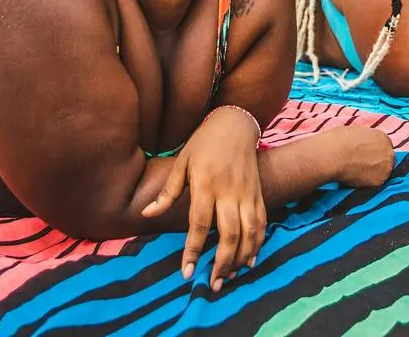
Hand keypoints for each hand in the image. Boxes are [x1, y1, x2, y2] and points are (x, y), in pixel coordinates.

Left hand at [141, 106, 263, 290]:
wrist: (236, 124)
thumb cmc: (204, 143)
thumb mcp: (181, 162)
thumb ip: (167, 192)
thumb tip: (146, 214)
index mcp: (206, 184)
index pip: (199, 225)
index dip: (193, 250)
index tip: (187, 272)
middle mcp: (229, 192)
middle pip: (229, 234)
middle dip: (222, 263)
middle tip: (213, 284)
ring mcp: (247, 193)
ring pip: (250, 233)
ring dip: (242, 258)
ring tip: (230, 276)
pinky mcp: (258, 194)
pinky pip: (261, 223)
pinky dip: (258, 244)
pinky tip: (250, 260)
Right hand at [331, 125, 394, 186]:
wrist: (332, 156)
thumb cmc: (338, 141)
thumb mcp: (355, 132)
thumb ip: (365, 139)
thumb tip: (362, 144)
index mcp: (382, 137)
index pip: (383, 146)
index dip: (374, 151)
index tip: (365, 155)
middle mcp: (388, 152)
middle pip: (386, 159)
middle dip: (377, 162)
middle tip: (362, 165)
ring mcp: (386, 168)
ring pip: (383, 172)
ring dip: (373, 173)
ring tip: (358, 173)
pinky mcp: (380, 181)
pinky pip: (375, 183)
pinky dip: (368, 182)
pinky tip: (356, 178)